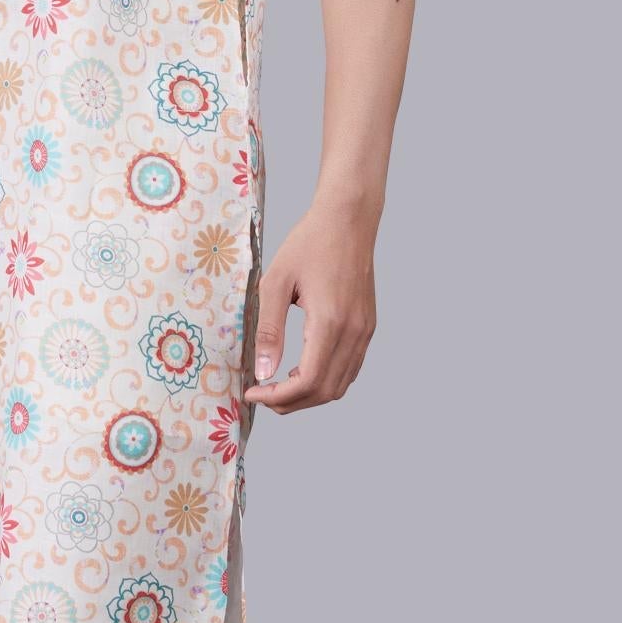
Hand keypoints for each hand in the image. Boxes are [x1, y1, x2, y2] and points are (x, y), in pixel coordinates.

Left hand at [243, 200, 377, 410]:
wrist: (348, 220)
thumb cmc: (308, 244)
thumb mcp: (275, 282)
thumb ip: (268, 330)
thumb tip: (262, 372)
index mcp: (330, 322)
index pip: (309, 380)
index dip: (279, 396)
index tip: (253, 393)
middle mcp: (354, 332)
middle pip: (325, 391)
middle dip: (291, 402)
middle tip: (262, 394)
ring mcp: (365, 331)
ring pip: (340, 385)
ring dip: (309, 394)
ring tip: (279, 385)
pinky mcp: (367, 327)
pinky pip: (350, 368)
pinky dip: (326, 380)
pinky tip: (303, 369)